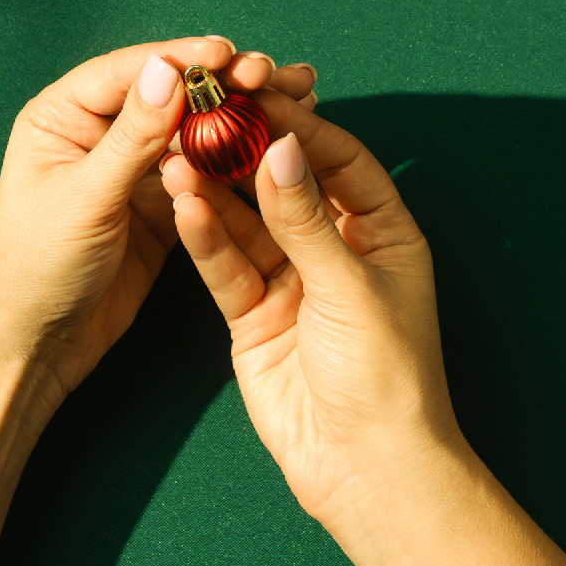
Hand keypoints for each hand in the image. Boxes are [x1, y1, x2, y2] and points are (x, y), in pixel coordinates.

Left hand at [0, 38, 316, 402]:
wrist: (34, 345)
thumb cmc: (35, 267)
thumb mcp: (85, 198)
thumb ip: (130, 137)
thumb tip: (168, 70)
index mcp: (62, 116)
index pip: (129, 73)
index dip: (181, 60)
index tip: (229, 54)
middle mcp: (97, 133)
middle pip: (169, 95)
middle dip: (223, 83)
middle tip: (273, 73)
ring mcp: (131, 170)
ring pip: (192, 131)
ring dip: (239, 116)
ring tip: (294, 97)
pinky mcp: (158, 206)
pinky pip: (202, 174)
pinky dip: (237, 159)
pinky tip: (275, 145)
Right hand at [163, 93, 458, 525]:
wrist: (367, 470)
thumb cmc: (388, 378)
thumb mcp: (349, 286)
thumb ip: (306, 218)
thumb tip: (280, 146)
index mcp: (384, 233)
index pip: (341, 161)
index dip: (301, 128)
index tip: (258, 95)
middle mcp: (337, 251)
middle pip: (285, 186)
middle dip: (246, 152)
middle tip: (205, 114)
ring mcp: (292, 284)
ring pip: (247, 224)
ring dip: (214, 191)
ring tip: (177, 156)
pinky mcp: (254, 317)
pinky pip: (226, 266)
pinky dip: (204, 237)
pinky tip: (182, 205)